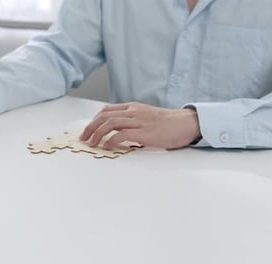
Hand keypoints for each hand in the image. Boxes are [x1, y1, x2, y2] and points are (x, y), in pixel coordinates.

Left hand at [80, 102, 201, 149]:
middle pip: (104, 116)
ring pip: (110, 123)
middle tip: (84, 138)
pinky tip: (108, 147)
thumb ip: (134, 121)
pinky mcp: (145, 132)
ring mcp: (139, 121)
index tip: (89, 130)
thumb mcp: (148, 117)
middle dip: (90, 127)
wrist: (187, 123)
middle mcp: (134, 112)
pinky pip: (122, 134)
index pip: (107, 110)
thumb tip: (120, 133)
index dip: (94, 120)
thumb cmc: (170, 123)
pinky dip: (111, 141)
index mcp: (134, 107)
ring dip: (97, 134)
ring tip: (92, 144)